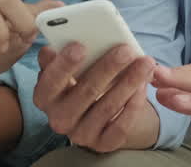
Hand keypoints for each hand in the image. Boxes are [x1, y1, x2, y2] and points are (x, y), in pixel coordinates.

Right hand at [34, 42, 158, 151]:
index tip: (80, 46)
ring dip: (129, 82)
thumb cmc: (81, 79)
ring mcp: (81, 134)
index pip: (51, 81)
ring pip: (108, 107)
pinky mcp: (103, 144)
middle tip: (126, 50)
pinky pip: (121, 125)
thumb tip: (51, 49)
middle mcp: (59, 119)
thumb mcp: (68, 67)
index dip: (64, 64)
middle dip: (108, 68)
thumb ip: (60, 56)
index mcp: (45, 96)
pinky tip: (143, 85)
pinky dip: (135, 103)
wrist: (97, 111)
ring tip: (145, 63)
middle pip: (85, 92)